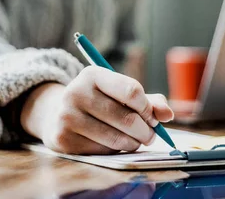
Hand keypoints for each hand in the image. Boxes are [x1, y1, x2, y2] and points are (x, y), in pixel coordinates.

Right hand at [20, 67, 173, 154]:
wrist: (57, 113)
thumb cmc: (98, 102)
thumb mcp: (118, 93)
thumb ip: (148, 101)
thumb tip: (168, 114)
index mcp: (92, 74)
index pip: (132, 91)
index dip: (147, 108)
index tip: (152, 117)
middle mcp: (76, 92)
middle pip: (127, 118)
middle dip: (146, 131)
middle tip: (150, 136)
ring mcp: (67, 116)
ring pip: (116, 138)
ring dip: (133, 143)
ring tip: (135, 141)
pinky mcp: (63, 138)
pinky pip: (102, 151)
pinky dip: (114, 150)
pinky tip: (111, 143)